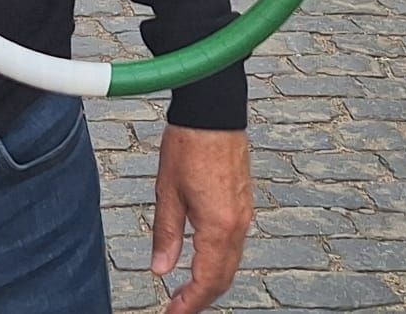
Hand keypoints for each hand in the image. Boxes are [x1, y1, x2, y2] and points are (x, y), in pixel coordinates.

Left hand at [151, 126, 253, 312]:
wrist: (213, 112)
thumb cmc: (189, 144)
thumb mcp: (167, 192)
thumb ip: (166, 235)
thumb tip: (160, 269)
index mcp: (219, 226)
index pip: (208, 281)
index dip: (190, 304)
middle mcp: (238, 225)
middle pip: (224, 277)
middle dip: (202, 298)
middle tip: (178, 308)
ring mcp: (245, 214)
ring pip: (232, 262)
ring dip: (211, 280)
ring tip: (187, 290)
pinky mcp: (244, 203)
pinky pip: (235, 244)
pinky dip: (220, 260)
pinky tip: (202, 259)